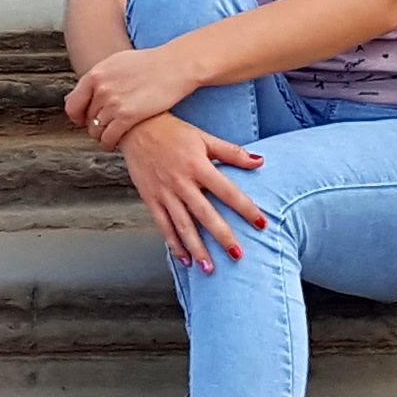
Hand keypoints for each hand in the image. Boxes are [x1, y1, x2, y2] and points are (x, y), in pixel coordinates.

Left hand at [64, 41, 203, 145]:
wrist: (175, 65)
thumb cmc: (152, 63)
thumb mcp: (118, 63)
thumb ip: (100, 77)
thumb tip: (86, 90)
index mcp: (96, 74)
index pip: (73, 103)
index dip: (77, 116)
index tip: (83, 120)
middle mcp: (101, 88)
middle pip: (86, 119)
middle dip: (94, 126)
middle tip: (104, 128)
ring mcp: (113, 103)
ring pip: (96, 130)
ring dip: (102, 136)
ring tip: (110, 136)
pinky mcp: (127, 116)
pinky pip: (109, 138)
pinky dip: (109, 143)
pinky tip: (115, 143)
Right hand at [119, 117, 271, 270]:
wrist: (135, 127)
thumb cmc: (173, 132)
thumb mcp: (204, 137)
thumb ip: (232, 152)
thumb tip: (260, 161)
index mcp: (199, 166)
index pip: (228, 191)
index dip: (246, 208)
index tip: (261, 224)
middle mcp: (182, 182)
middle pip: (205, 214)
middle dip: (222, 237)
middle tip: (238, 256)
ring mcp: (164, 193)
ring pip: (183, 226)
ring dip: (197, 248)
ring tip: (209, 269)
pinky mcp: (151, 199)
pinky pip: (163, 226)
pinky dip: (173, 244)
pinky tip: (185, 259)